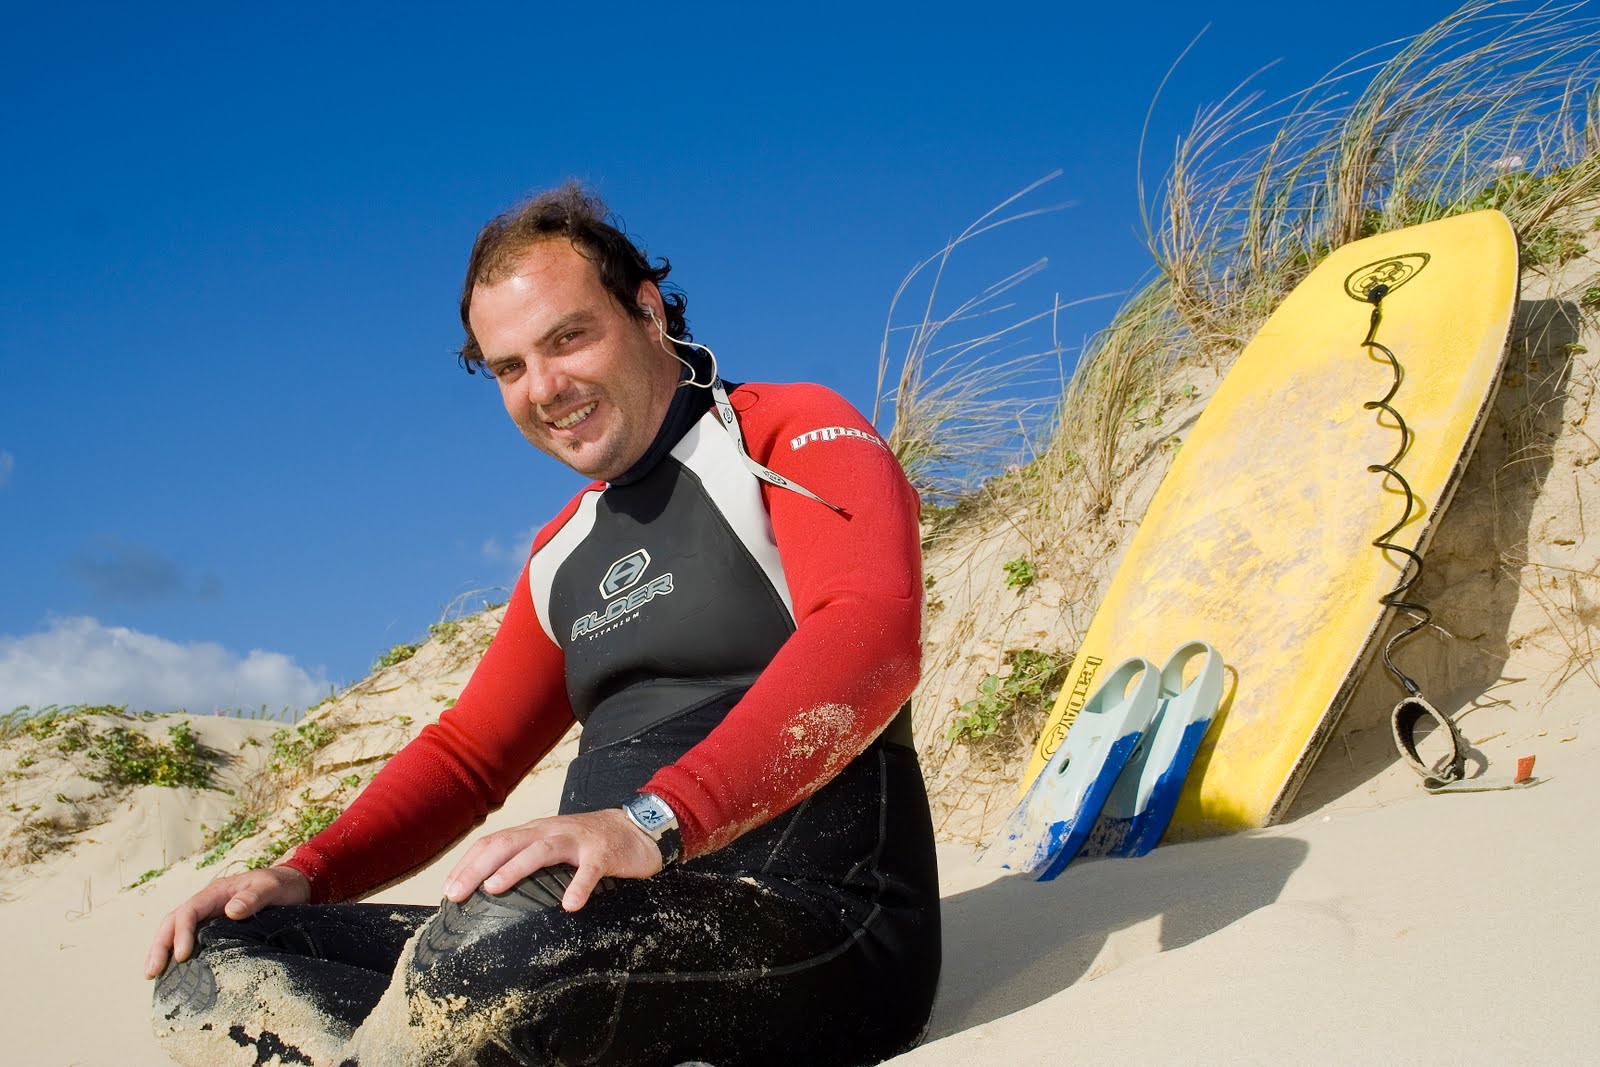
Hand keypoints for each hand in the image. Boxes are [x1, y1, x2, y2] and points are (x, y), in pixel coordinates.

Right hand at [144, 865, 310, 978]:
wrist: (292, 885)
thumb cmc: (281, 886)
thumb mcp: (271, 887)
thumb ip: (254, 897)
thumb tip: (231, 911)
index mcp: (216, 892)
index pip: (189, 911)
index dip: (182, 933)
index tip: (183, 956)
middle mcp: (207, 903)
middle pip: (173, 921)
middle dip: (159, 946)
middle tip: (151, 972)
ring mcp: (208, 915)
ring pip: (175, 930)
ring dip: (161, 951)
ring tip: (152, 975)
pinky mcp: (213, 928)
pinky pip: (189, 939)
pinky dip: (176, 954)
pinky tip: (174, 973)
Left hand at [443, 809, 661, 911]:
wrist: (638, 828)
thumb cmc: (590, 844)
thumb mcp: (554, 846)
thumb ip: (529, 859)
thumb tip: (492, 889)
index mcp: (536, 832)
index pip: (494, 842)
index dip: (468, 863)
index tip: (448, 889)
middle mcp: (551, 831)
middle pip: (508, 843)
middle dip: (478, 867)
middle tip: (457, 893)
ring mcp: (578, 840)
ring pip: (542, 850)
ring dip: (516, 868)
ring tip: (495, 889)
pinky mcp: (604, 853)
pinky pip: (590, 870)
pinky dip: (578, 886)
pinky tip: (570, 905)